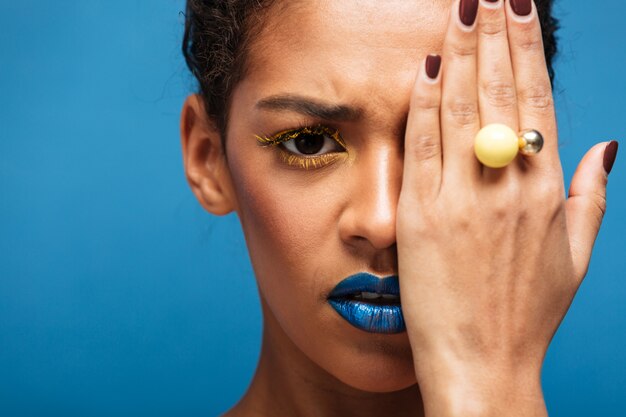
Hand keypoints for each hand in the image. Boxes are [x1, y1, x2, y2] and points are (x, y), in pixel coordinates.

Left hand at [396, 0, 615, 414]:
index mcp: (546, 191)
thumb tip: (608, 145)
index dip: (527, 52)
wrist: (483, 362)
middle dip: (494, 35)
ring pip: (461, 108)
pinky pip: (422, 146)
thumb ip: (592, 196)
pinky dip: (423, 102)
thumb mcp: (575, 255)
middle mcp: (509, 187)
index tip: (520, 12)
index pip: (537, 101)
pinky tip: (423, 66)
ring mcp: (464, 199)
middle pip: (500, 92)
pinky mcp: (422, 215)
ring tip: (458, 9)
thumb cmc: (527, 313)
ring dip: (459, 52)